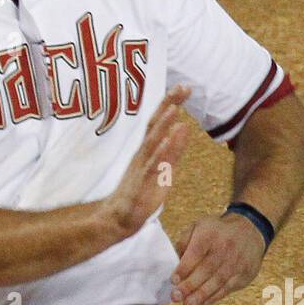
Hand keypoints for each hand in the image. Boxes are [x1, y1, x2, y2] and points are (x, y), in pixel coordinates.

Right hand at [101, 86, 191, 238]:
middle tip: (183, 87)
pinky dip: (161, 152)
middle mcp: (143, 153)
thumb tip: (183, 128)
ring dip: (164, 124)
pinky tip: (169, 139)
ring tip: (175, 108)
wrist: (120, 217)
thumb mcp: (161, 169)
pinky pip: (153, 165)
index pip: (158, 122)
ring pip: (153, 142)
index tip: (183, 86)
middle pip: (155, 125)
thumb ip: (172, 150)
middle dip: (168, 105)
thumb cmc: (140, 192)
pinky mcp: (143, 182)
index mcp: (147, 150)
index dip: (169, 103)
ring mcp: (142, 167)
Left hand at [172, 211, 265, 304]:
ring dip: (201, 295)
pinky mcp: (243, 274)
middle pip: (207, 269)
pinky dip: (213, 297)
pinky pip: (227, 288)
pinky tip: (202, 302)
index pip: (196, 252)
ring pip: (218, 282)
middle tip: (176, 297)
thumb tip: (174, 262)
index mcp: (210, 234)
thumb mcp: (199, 227)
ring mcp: (236, 262)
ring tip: (188, 304)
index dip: (184, 268)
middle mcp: (225, 248)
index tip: (174, 280)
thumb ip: (184, 242)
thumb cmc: (217, 232)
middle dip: (190, 285)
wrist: (250, 231)